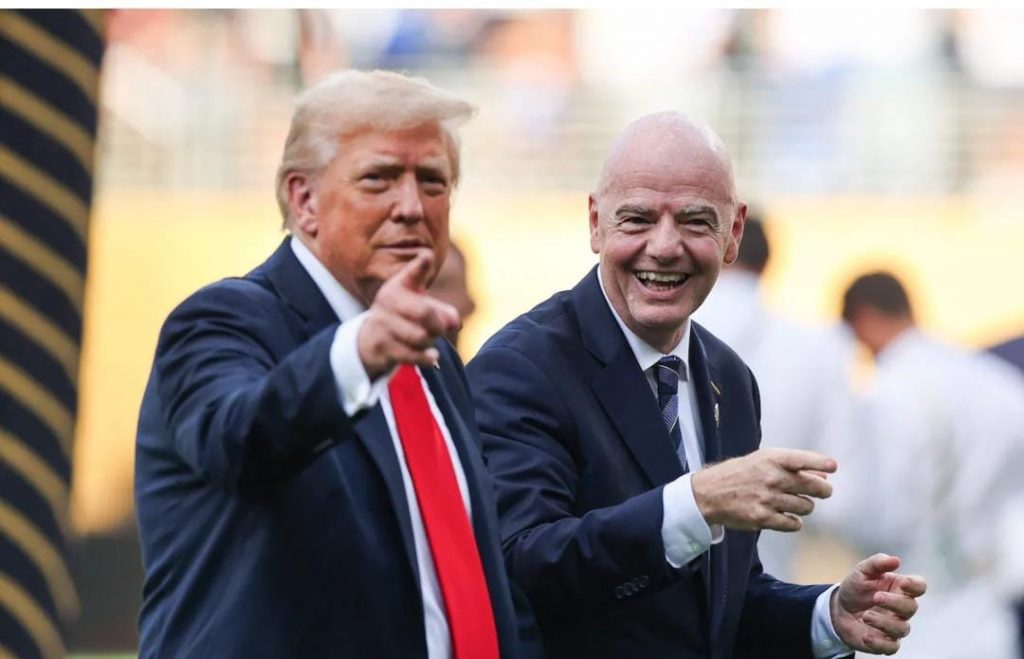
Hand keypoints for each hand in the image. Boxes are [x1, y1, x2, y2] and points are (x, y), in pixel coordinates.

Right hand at [358, 253, 460, 379]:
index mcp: (398, 285)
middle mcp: (386, 300)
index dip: (421, 265)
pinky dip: (426, 358)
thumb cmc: (405, 316)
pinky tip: (433, 357)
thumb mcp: (423, 306)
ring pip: (420, 336)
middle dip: (439, 324)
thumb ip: (444, 312)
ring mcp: (381, 323)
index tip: (427, 257)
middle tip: (442, 329)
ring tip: (426, 340)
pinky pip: (412, 355)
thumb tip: (455, 324)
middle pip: (424, 312)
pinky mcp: (380, 345)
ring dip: (430, 341)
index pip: (413, 273)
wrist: (373, 339)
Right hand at [690, 448, 835, 530]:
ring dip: (805, 506)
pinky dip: (794, 522)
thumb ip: (793, 467)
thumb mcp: (763, 461)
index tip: (833, 466)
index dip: (820, 462)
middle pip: (813, 487)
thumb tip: (823, 475)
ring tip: (794, 503)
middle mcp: (771, 478)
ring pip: (806, 507)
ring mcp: (768, 499)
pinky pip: (794, 524)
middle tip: (823, 491)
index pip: (801, 459)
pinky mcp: (763, 518)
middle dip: (823, 490)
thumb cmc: (739, 474)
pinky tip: (786, 516)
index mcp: (771, 459)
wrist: (710, 493)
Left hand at [831, 553, 926, 654]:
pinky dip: (880, 643)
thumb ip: (877, 563)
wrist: (838, 609)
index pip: (920, 586)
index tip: (903, 583)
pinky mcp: (885, 642)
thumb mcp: (861, 571)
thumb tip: (896, 560)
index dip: (916, 586)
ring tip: (865, 615)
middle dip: (895, 603)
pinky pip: (891, 647)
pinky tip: (866, 635)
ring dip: (884, 622)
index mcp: (899, 588)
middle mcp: (901, 608)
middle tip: (875, 597)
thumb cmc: (856, 588)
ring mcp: (894, 625)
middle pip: (911, 608)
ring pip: (902, 628)